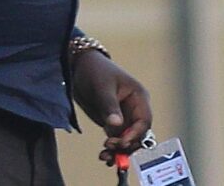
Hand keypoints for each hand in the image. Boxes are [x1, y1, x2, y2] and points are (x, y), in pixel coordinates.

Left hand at [71, 50, 152, 165]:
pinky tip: (104, 156)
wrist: (79, 67)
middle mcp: (134, 109)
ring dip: (118, 151)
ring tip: (104, 156)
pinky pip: (116, 139)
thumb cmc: (95, 71)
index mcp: (139, 97)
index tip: (120, 142)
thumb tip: (117, 125)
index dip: (135, 135)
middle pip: (138, 135)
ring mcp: (124, 117)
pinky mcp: (112, 122)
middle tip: (109, 148)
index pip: (144, 121)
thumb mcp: (102, 88)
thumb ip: (109, 107)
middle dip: (126, 145)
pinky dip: (112, 149)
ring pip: (127, 140)